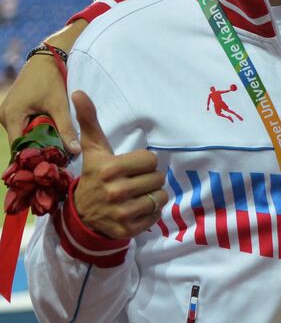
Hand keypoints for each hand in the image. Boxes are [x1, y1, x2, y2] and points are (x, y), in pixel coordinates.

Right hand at [1, 50, 78, 154]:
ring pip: (22, 134)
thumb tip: (75, 151)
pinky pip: (22, 126)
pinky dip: (35, 130)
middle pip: (20, 141)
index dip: (35, 156)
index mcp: (11, 116)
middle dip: (37, 149)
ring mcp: (7, 113)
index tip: (51, 164)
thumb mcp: (60, 105)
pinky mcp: (13, 110)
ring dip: (37, 139)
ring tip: (55, 148)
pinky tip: (50, 135)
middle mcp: (4, 117)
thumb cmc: (52, 79)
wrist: (47, 58)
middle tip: (56, 158)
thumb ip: (66, 129)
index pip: (19, 146)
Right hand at [71, 91, 166, 239]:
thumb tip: (78, 92)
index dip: (144, 162)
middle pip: (158, 178)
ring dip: (152, 195)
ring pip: (160, 196)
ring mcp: (121, 213)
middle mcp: (115, 192)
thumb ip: (89, 120)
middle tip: (133, 182)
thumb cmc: (94, 175)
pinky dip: (151, 212)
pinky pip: (157, 215)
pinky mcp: (128, 230)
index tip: (130, 167)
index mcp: (109, 170)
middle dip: (149, 179)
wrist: (81, 215)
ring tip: (136, 195)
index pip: (151, 160)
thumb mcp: (93, 149)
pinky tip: (136, 209)